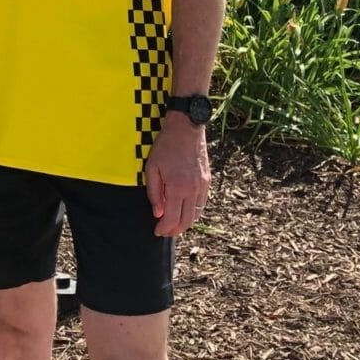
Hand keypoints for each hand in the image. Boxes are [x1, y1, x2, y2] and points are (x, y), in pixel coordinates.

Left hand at [143, 112, 210, 237]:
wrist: (186, 128)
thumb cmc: (165, 146)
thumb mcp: (152, 168)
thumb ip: (154, 193)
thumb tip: (158, 213)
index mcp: (178, 188)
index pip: (172, 219)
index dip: (164, 229)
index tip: (157, 231)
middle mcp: (193, 190)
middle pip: (187, 222)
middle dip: (175, 230)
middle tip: (164, 231)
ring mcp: (202, 186)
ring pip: (196, 214)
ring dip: (185, 223)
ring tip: (174, 223)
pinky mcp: (207, 181)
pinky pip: (201, 204)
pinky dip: (193, 211)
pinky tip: (184, 209)